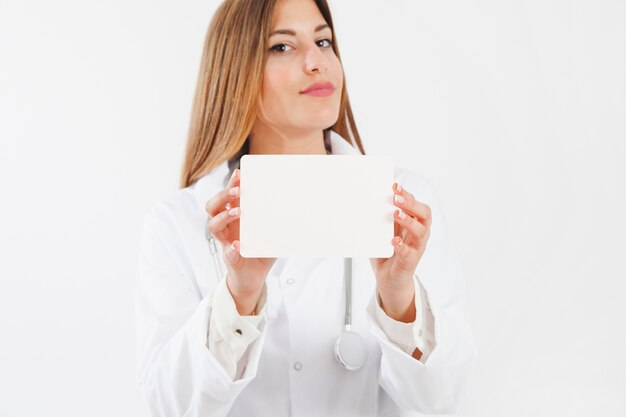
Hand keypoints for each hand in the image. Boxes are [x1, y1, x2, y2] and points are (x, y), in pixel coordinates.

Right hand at [205, 168, 276, 314]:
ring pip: (213, 225)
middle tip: (238, 190)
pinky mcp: (230, 259)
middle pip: (213, 206)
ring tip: (238, 212)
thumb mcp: (270, 233)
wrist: (253, 279)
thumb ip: (276, 220)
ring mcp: (225, 242)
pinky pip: (228, 252)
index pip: (227, 197)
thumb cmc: (260, 252)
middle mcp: (226, 228)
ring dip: (224, 216)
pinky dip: (232, 248)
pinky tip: (238, 244)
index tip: (239, 173)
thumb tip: (295, 205)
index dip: (231, 184)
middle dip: (224, 195)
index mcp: (234, 218)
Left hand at [369, 182, 431, 320]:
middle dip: (411, 203)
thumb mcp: (381, 232)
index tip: (394, 186)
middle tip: (395, 198)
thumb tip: (362, 201)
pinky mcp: (410, 263)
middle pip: (424, 214)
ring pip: (421, 231)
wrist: (388, 280)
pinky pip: (409, 253)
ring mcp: (416, 248)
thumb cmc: (386, 252)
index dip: (407, 194)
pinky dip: (402, 246)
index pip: (416, 204)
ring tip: (396, 214)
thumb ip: (378, 218)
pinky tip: (394, 241)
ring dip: (409, 221)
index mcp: (413, 223)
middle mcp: (418, 234)